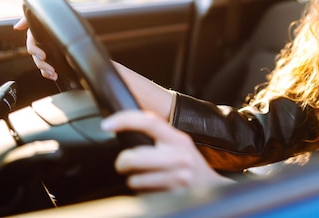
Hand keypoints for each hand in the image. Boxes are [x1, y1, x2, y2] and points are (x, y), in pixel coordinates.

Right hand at [13, 17, 57, 80]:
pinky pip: (48, 66)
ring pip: (41, 64)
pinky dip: (49, 73)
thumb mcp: (39, 14)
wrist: (68, 18)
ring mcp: (46, 50)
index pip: (31, 45)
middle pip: (37, 58)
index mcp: (35, 35)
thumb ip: (28, 18)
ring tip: (53, 75)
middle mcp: (39, 44)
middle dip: (42, 65)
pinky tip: (54, 76)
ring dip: (46, 71)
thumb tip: (17, 27)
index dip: (35, 51)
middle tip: (51, 70)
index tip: (43, 56)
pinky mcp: (54, 55)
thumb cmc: (51, 14)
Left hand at [101, 110, 232, 192]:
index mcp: (178, 139)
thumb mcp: (179, 144)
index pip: (148, 121)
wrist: (211, 188)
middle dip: (123, 163)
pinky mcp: (172, 197)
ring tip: (149, 178)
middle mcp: (178, 157)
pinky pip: (142, 195)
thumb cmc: (190, 164)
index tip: (107, 124)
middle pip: (132, 158)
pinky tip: (156, 188)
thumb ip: (159, 135)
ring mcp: (176, 179)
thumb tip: (125, 126)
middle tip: (127, 163)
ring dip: (135, 181)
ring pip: (134, 180)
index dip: (124, 120)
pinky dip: (144, 193)